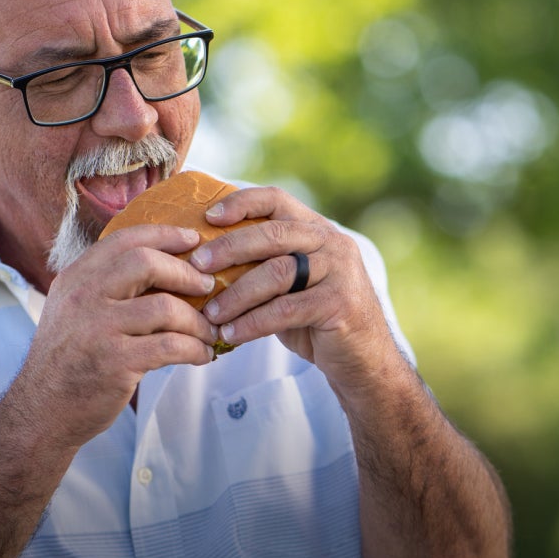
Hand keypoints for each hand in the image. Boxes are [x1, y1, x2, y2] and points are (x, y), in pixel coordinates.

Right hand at [14, 224, 219, 446]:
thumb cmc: (68, 360)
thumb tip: (163, 267)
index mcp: (75, 278)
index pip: (124, 239)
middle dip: (186, 273)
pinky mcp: (115, 363)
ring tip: (209, 331)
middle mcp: (83, 297)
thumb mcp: (72, 310)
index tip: (192, 239)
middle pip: (146, 263)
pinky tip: (201, 355)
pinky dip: (195, 349)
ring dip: (198, 320)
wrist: (42, 411)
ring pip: (165, 308)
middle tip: (208, 286)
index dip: (164, 234)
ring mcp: (98, 330)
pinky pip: (170, 347)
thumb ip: (105, 286)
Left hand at [188, 187, 400, 386]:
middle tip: (197, 266)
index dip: (242, 203)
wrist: (362, 358)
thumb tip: (203, 261)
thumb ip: (263, 265)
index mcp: (316, 229)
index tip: (209, 217)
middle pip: (273, 235)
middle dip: (229, 248)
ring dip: (237, 294)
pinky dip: (254, 322)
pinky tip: (232, 334)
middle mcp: (331, 243)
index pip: (277, 199)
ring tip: (210, 313)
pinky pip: (286, 309)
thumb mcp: (290, 284)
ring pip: (277, 273)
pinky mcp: (340, 303)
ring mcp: (340, 271)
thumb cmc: (315, 318)